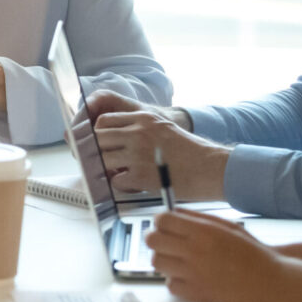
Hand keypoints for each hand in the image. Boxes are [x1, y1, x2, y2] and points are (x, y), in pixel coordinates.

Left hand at [88, 91, 229, 199]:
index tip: (96, 142)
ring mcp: (137, 154)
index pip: (103, 120)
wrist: (209, 167)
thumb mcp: (163, 128)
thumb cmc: (190, 151)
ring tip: (114, 171)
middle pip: (97, 139)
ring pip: (102, 159)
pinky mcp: (140, 176)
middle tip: (95, 159)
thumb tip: (111, 138)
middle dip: (92, 151)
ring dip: (104, 168)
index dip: (96, 133)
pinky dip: (120, 183)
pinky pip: (116, 180)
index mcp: (143, 118)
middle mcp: (138, 133)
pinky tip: (130, 182)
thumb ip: (138, 129)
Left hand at [146, 208, 282, 301]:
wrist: (270, 281)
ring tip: (177, 259)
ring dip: (164, 259)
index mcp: (204, 231)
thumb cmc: (251, 253)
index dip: (160, 220)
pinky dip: (175, 280)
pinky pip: (170, 284)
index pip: (162, 220)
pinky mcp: (197, 293)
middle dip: (156, 238)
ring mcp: (194, 273)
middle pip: (153, 240)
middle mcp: (196, 251)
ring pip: (157, 262)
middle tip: (166, 241)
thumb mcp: (226, 226)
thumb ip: (197, 217)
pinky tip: (187, 276)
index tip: (164, 224)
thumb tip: (173, 210)